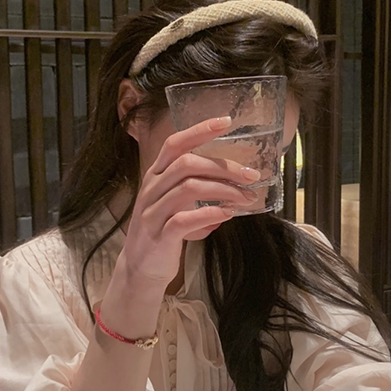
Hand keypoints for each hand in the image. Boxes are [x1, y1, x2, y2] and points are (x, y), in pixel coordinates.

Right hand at [120, 115, 259, 289]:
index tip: (226, 121)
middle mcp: (152, 189)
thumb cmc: (163, 231)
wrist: (140, 269)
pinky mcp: (159, 236)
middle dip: (223, 166)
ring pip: (188, 188)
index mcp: (156, 176)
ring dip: (223, 190)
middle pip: (187, 163)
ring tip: (246, 198)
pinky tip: (228, 215)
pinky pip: (184, 220)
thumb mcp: (176, 203)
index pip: (175, 144)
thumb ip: (199, 189)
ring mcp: (153, 212)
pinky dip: (209, 214)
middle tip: (251, 176)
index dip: (199, 130)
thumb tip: (236, 186)